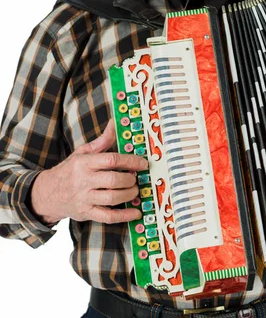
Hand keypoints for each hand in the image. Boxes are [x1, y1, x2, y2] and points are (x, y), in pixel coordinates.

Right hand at [30, 119, 147, 224]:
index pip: (111, 160)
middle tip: (136, 179)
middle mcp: (84, 181)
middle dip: (130, 179)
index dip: (131, 161)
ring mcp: (85, 198)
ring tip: (135, 190)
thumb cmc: (70, 171)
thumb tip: (116, 123)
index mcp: (84, 163)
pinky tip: (135, 212)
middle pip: (114, 180)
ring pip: (113, 198)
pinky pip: (108, 216)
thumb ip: (102, 141)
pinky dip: (124, 216)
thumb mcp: (82, 153)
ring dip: (130, 194)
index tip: (143, 163)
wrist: (46, 193)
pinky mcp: (86, 213)